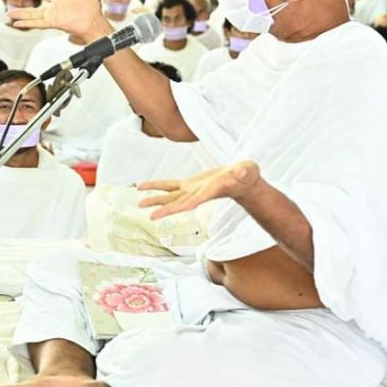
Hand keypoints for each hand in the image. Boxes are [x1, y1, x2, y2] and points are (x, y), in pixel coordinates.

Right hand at [8, 0, 109, 40]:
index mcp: (60, 0)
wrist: (93, 21)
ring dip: (21, 15)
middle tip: (10, 10)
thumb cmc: (92, 8)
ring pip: (32, 16)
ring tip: (9, 15)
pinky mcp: (52, 23)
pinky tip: (17, 23)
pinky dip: (27, 23)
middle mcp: (54, 9)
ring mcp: (52, 16)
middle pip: (34, 10)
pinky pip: (37, 23)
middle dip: (22, 10)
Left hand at [137, 160, 260, 220]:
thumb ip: (244, 171)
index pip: (197, 200)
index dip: (186, 204)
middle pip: (180, 203)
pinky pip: (168, 185)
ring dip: (155, 199)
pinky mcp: (189, 185)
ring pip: (170, 196)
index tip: (177, 210)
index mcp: (211, 192)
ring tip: (139, 203)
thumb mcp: (247, 171)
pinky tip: (141, 186)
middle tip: (151, 216)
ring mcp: (192, 191)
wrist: (243, 181)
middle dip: (166, 209)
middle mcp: (198, 195)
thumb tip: (241, 169)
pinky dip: (156, 186)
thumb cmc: (247, 176)